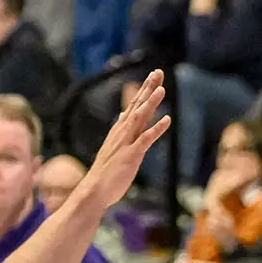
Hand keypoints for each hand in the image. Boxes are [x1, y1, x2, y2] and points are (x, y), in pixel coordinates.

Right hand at [73, 71, 170, 208]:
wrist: (94, 191)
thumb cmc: (105, 173)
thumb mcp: (114, 147)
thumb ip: (121, 131)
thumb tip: (123, 116)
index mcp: (120, 131)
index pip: (133, 106)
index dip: (143, 91)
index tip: (152, 77)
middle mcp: (122, 133)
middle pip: (137, 106)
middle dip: (148, 88)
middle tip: (158, 72)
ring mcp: (126, 143)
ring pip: (140, 118)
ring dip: (151, 103)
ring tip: (162, 89)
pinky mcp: (131, 155)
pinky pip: (146, 139)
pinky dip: (157, 128)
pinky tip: (167, 119)